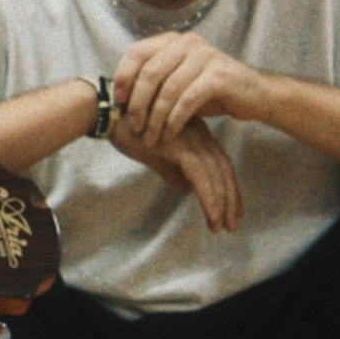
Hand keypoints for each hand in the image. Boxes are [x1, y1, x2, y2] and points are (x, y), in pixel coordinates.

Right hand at [109, 111, 241, 232]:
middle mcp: (198, 134)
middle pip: (224, 168)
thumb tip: (186, 189)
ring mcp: (190, 139)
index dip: (228, 186)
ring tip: (221, 226)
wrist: (106, 112)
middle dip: (231, 198)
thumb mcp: (155, 153)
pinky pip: (201, 176)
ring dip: (222, 203)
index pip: (219, 162)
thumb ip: (172, 170)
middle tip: (232, 224)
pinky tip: (211, 216)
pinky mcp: (179, 146)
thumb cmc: (128, 129)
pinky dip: (209, 198)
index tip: (231, 209)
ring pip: (215, 174)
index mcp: (196, 133)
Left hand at [113, 31, 262, 146]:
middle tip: (133, 128)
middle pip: (150, 72)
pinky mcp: (218, 75)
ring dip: (155, 118)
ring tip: (150, 137)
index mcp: (173, 40)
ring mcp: (204, 56)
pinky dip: (174, 120)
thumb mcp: (178, 81)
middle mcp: (187, 42)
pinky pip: (187, 100)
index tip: (118, 102)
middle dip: (138, 103)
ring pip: (167, 89)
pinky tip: (169, 135)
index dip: (123, 76)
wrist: (254, 95)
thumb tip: (118, 97)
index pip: (137, 51)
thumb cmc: (210, 91)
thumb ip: (153, 82)